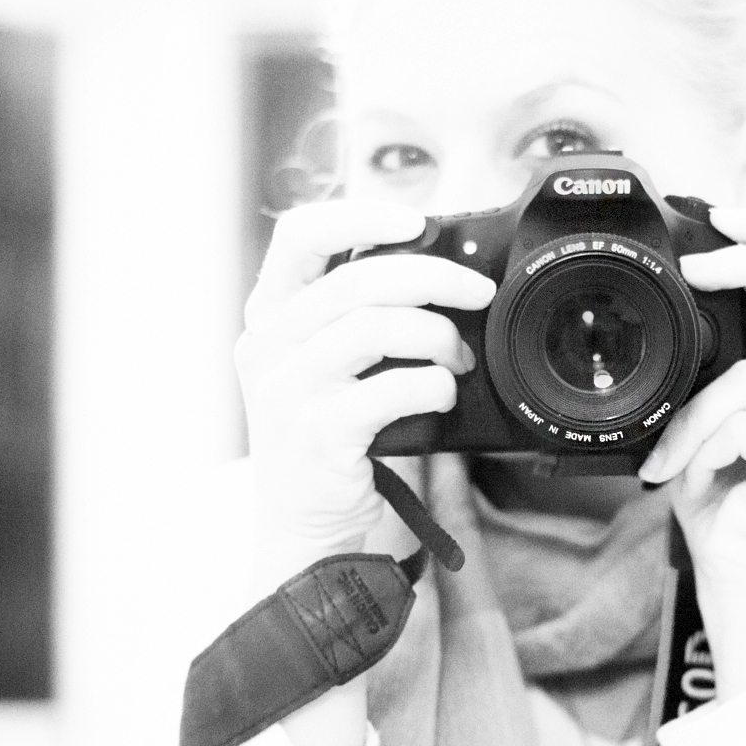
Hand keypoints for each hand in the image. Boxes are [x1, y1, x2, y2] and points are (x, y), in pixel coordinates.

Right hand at [235, 200, 496, 581]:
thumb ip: (363, 313)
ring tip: (459, 359)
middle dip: (433, 277)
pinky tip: (442, 395)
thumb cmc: (336, 437)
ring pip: (373, 326)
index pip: (299, 234)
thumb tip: (446, 271)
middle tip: (478, 293)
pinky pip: (389, 388)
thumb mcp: (332, 364)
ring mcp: (286, 390)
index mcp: (270, 313)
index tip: (416, 222)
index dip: (361, 215)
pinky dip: (432, 385)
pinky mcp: (316, 435)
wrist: (311, 529)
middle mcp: (267, 345)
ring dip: (437, 336)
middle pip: (356, 278)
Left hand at [638, 206, 745, 697]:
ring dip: (690, 419)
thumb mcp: (704, 423)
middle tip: (701, 252)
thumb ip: (707, 374)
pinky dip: (699, 448)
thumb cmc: (721, 504)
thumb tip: (673, 312)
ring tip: (670, 463)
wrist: (740, 581)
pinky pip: (741, 420)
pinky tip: (692, 482)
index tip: (723, 214)